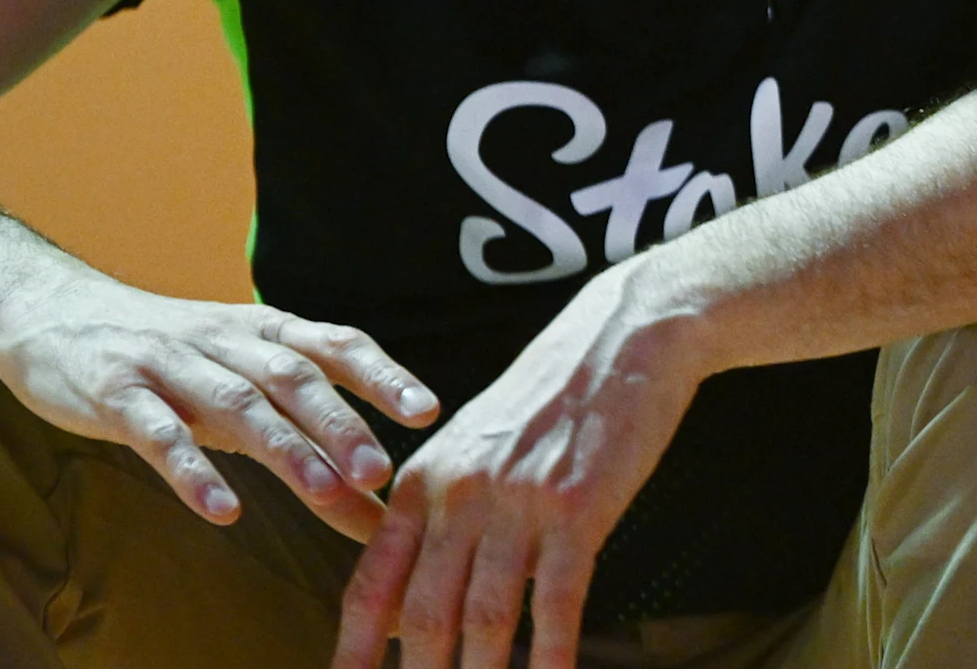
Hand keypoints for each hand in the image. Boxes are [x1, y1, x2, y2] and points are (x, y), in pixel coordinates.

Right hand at [0, 274, 435, 541]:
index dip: (382, 374)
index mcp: (262, 331)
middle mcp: (224, 340)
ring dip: (285, 448)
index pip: (334, 344)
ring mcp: (168, 363)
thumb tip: (378, 510)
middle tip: (382, 471)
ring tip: (326, 492)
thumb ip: (303, 443)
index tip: (428, 411)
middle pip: (293, 377)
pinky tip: (222, 509)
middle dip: (341, 422)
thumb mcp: (237, 391)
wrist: (52, 312)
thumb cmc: (170, 361)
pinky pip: (157, 433)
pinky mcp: (114, 392)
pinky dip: (191, 470)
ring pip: (236, 403)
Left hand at [330, 261, 704, 668]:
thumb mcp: (474, 444)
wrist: (622, 338)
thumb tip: (411, 598)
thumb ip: (440, 514)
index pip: (373, 581)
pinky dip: (551, 653)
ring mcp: (519, 501)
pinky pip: (557, 599)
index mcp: (424, 479)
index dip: (354, 646)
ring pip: (484, 616)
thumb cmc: (549, 396)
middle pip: (423, 613)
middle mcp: (460, 493)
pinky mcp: (578, 507)